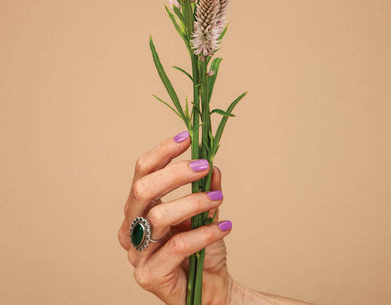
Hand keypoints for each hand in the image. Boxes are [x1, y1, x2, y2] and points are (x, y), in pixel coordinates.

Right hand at [118, 132, 231, 304]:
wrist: (211, 288)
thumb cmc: (202, 247)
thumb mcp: (206, 211)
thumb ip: (206, 188)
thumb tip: (212, 166)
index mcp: (140, 207)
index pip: (142, 171)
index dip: (162, 151)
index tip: (187, 137)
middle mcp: (131, 227)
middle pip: (143, 189)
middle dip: (176, 173)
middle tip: (204, 165)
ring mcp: (137, 253)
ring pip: (160, 216)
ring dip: (195, 202)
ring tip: (218, 198)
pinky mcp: (148, 275)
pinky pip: (177, 246)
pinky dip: (204, 233)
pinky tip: (224, 227)